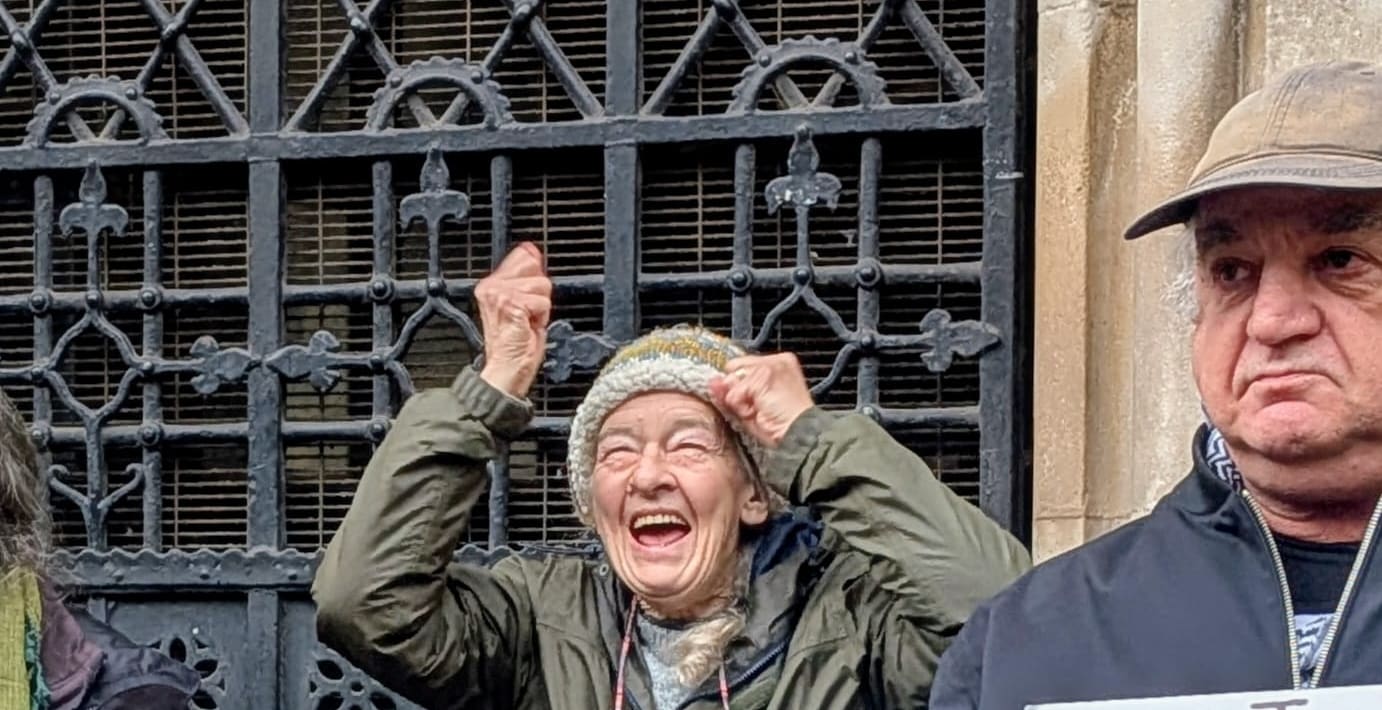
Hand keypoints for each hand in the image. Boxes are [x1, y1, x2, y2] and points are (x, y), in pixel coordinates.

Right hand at [475, 243, 551, 398]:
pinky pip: (543, 302)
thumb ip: (526, 277)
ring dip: (540, 308)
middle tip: (527, 315)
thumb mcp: (521, 305)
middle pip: (536, 270)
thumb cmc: (514, 345)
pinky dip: (542, 317)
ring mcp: (499, 294)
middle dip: (539, 294)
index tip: (529, 298)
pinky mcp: (511, 304)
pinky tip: (528, 327)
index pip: (523, 256)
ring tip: (526, 322)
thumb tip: (532, 253)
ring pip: (542, 286)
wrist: (506, 371)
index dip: (535, 276)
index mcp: (490, 284)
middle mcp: (491, 287)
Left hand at [708, 353, 814, 447]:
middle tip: (758, 407)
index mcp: (778, 363)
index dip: (739, 385)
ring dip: (740, 400)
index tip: (754, 402)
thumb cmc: (781, 426)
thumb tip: (712, 381)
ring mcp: (769, 365)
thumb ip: (731, 391)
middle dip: (738, 390)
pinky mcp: (762, 375)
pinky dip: (742, 406)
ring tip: (760, 410)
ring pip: (731, 380)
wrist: (800, 435)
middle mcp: (775, 359)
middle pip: (733, 368)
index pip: (741, 366)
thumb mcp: (751, 406)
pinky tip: (760, 411)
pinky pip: (734, 393)